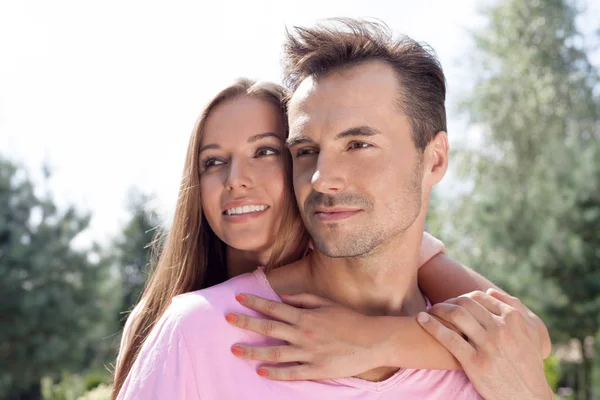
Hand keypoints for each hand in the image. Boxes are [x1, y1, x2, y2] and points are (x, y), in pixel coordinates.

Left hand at [225, 293, 391, 379]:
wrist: (373, 340)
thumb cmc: (350, 320)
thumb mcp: (327, 304)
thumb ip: (304, 300)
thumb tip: (284, 298)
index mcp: (306, 316)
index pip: (274, 308)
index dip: (255, 302)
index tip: (239, 298)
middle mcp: (304, 334)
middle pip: (268, 329)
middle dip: (246, 323)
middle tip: (227, 318)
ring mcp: (309, 354)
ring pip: (275, 353)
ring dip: (253, 352)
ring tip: (234, 350)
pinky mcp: (316, 370)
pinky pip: (291, 373)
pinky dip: (275, 373)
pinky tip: (261, 371)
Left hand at [416, 289, 552, 399]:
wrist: (528, 397)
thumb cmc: (528, 364)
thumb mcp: (531, 333)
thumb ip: (515, 308)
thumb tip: (489, 291)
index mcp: (514, 319)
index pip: (480, 297)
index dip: (462, 297)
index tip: (453, 302)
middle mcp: (501, 329)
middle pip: (465, 303)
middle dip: (448, 301)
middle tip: (438, 306)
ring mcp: (488, 346)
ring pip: (456, 316)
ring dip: (438, 309)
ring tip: (429, 311)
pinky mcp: (475, 363)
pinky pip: (449, 338)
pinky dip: (432, 325)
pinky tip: (421, 320)